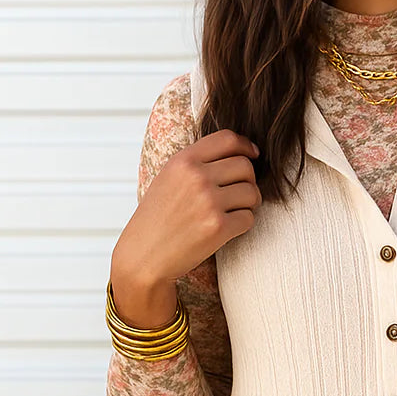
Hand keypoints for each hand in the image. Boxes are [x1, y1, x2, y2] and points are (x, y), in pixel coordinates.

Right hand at [110, 129, 261, 326]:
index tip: (253, 155)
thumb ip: (196, 163)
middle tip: (241, 193)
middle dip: (249, 180)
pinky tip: (229, 227)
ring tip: (235, 211)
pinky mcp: (218, 227)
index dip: (246, 146)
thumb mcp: (168, 178)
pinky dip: (243, 223)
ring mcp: (209, 202)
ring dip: (249, 203)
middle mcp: (197, 177)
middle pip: (245, 166)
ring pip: (251, 193)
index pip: (228, 139)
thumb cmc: (157, 219)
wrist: (144, 256)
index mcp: (184, 160)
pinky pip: (248, 218)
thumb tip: (237, 154)